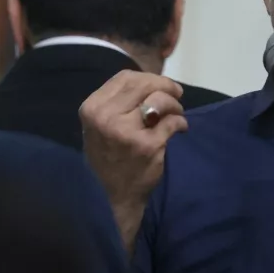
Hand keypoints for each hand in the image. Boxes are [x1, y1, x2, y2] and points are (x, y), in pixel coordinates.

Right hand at [80, 70, 187, 208]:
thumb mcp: (100, 125)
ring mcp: (127, 132)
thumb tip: (149, 80)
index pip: (125, 77)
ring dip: (175, 105)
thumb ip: (118, 101)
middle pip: (145, 84)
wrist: (115, 195)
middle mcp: (106, 117)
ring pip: (161, 100)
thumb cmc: (109, 156)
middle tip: (176, 95)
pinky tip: (179, 129)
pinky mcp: (148, 146)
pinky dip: (181, 123)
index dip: (148, 78)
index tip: (160, 85)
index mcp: (92, 108)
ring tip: (176, 114)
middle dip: (166, 86)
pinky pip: (173, 122)